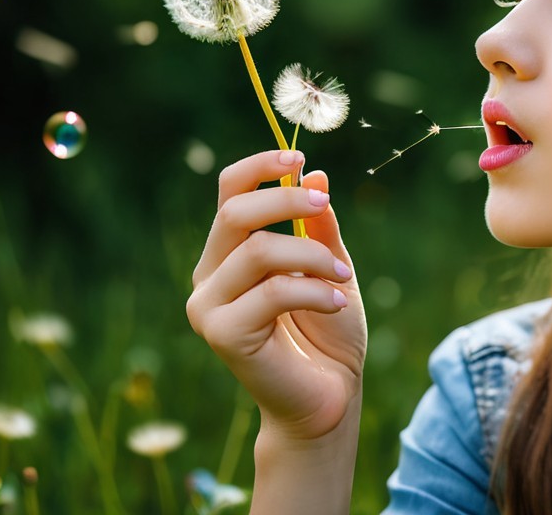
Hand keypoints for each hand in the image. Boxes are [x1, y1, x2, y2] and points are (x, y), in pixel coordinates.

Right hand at [186, 150, 366, 441]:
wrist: (330, 395)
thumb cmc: (328, 331)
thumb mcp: (331, 267)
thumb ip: (320, 228)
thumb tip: (315, 175)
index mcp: (229, 253)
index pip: (228, 192)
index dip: (259, 166)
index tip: (299, 156)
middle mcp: (209, 275)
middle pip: (235, 212)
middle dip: (286, 200)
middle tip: (324, 206)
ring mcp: (208, 307)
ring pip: (258, 251)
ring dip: (311, 257)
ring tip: (342, 277)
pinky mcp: (222, 335)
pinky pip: (271, 292)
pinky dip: (313, 290)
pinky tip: (336, 303)